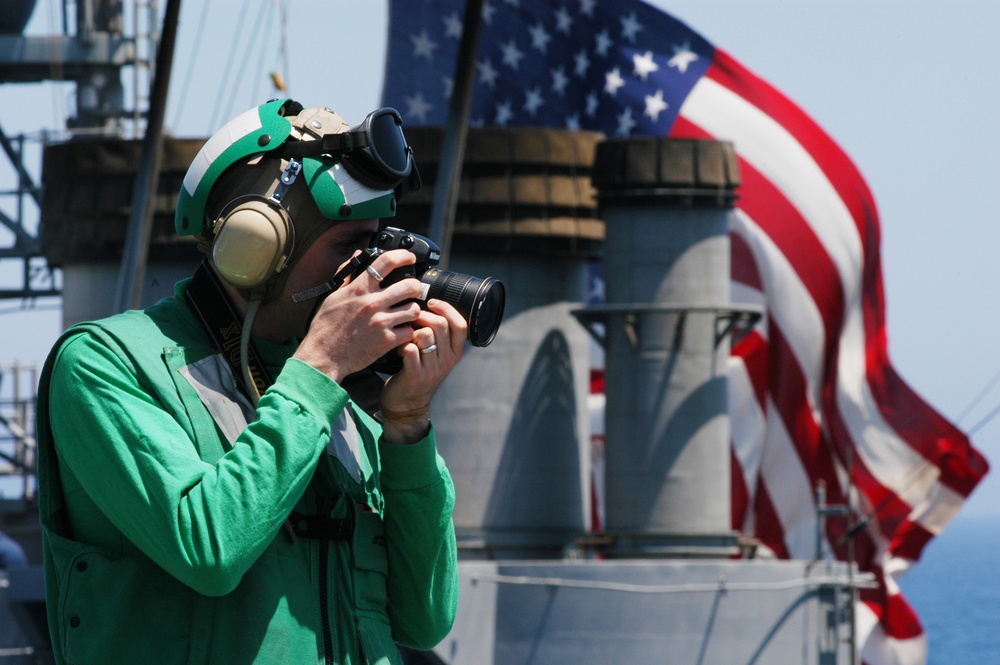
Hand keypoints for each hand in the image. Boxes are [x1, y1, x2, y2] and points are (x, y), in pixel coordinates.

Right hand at [293, 249, 423, 381]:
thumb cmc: (325, 328)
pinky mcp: (386, 341)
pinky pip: (410, 331)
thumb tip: (356, 255)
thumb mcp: (332, 296)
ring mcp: (381, 322)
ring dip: (413, 311)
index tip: (410, 258)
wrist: (322, 356)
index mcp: (359, 289)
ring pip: (414, 309)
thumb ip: (347, 275)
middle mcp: (372, 303)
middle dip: (416, 287)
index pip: (387, 262)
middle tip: (413, 291)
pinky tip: (402, 332)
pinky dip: (408, 332)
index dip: (404, 256)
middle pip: (410, 286)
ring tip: (407, 314)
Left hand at [379, 298, 466, 443]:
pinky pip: (410, 349)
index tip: (433, 302)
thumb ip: (437, 335)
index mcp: (455, 353)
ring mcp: (433, 369)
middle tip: (411, 317)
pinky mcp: (416, 375)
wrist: (406, 403)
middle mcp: (447, 361)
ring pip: (424, 335)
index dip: (447, 309)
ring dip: (410, 330)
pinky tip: (398, 349)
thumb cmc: (418, 371)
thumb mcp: (436, 355)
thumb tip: (427, 304)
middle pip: (440, 325)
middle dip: (422, 315)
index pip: (461, 325)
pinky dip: (401, 344)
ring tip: (404, 335)